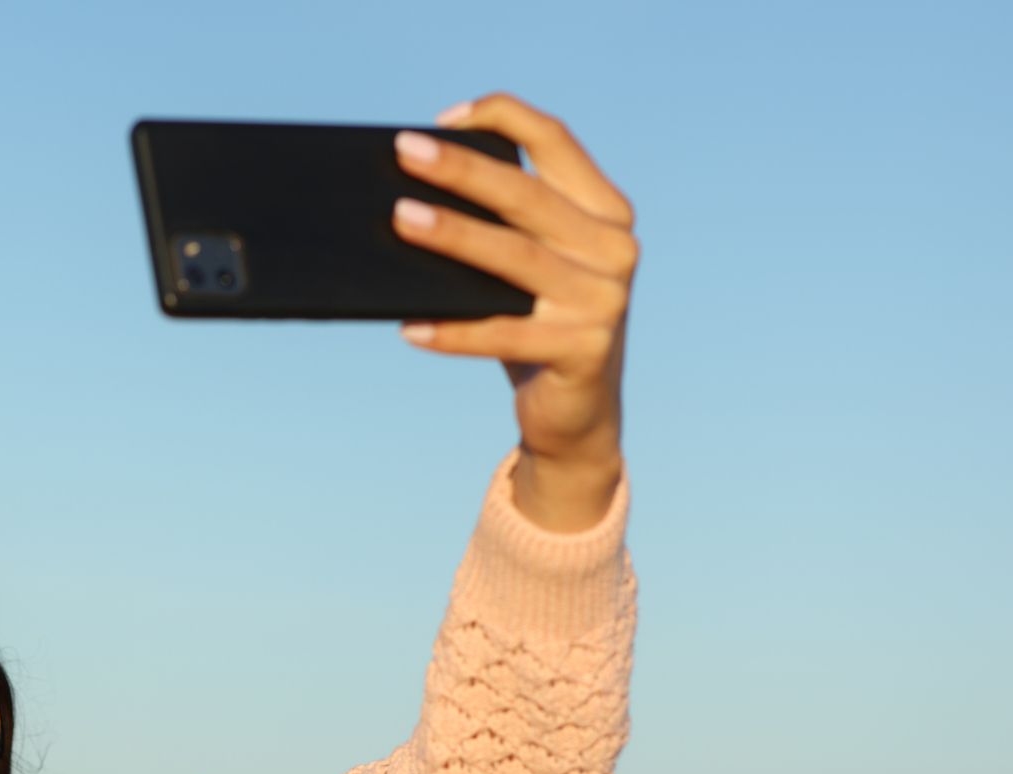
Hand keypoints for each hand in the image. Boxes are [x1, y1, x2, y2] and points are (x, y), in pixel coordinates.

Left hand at [392, 93, 636, 529]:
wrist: (576, 416)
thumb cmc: (537, 324)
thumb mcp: (532, 265)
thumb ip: (506, 226)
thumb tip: (413, 194)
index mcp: (605, 211)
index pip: (557, 141)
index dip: (503, 117)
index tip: (444, 118)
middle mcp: (613, 248)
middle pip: (527, 195)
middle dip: (462, 169)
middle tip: (405, 151)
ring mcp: (604, 301)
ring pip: (515, 258)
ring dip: (454, 236)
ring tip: (399, 219)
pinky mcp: (584, 351)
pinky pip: (504, 335)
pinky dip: (453, 331)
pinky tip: (409, 326)